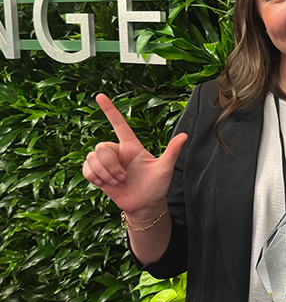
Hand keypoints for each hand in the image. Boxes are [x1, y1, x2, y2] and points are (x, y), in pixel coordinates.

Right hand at [82, 93, 187, 215]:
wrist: (145, 206)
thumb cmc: (157, 186)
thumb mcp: (165, 169)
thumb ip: (172, 151)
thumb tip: (185, 135)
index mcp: (132, 146)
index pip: (119, 124)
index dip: (109, 110)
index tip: (99, 95)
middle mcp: (118, 152)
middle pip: (101, 146)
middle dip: (110, 164)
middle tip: (123, 176)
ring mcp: (107, 164)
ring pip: (92, 157)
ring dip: (104, 173)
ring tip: (117, 182)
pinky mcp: (98, 175)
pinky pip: (86, 169)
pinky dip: (94, 177)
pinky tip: (105, 184)